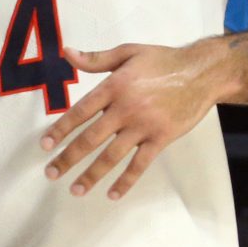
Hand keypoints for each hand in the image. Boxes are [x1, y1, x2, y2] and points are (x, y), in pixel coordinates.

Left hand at [41, 43, 218, 199]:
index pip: (80, 112)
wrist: (203, 72)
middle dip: (68, 158)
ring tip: (75, 190)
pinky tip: (112, 194)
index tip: (44, 146)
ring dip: (92, 175)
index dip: (60, 130)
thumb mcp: (128, 52)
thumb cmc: (163, 60)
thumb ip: (95, 58)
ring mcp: (144, 126)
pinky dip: (126, 181)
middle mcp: (126, 108)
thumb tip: (66, 53)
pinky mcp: (162, 138)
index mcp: (115, 86)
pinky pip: (140, 164)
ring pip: (112, 156)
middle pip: (91, 138)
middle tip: (51, 173)